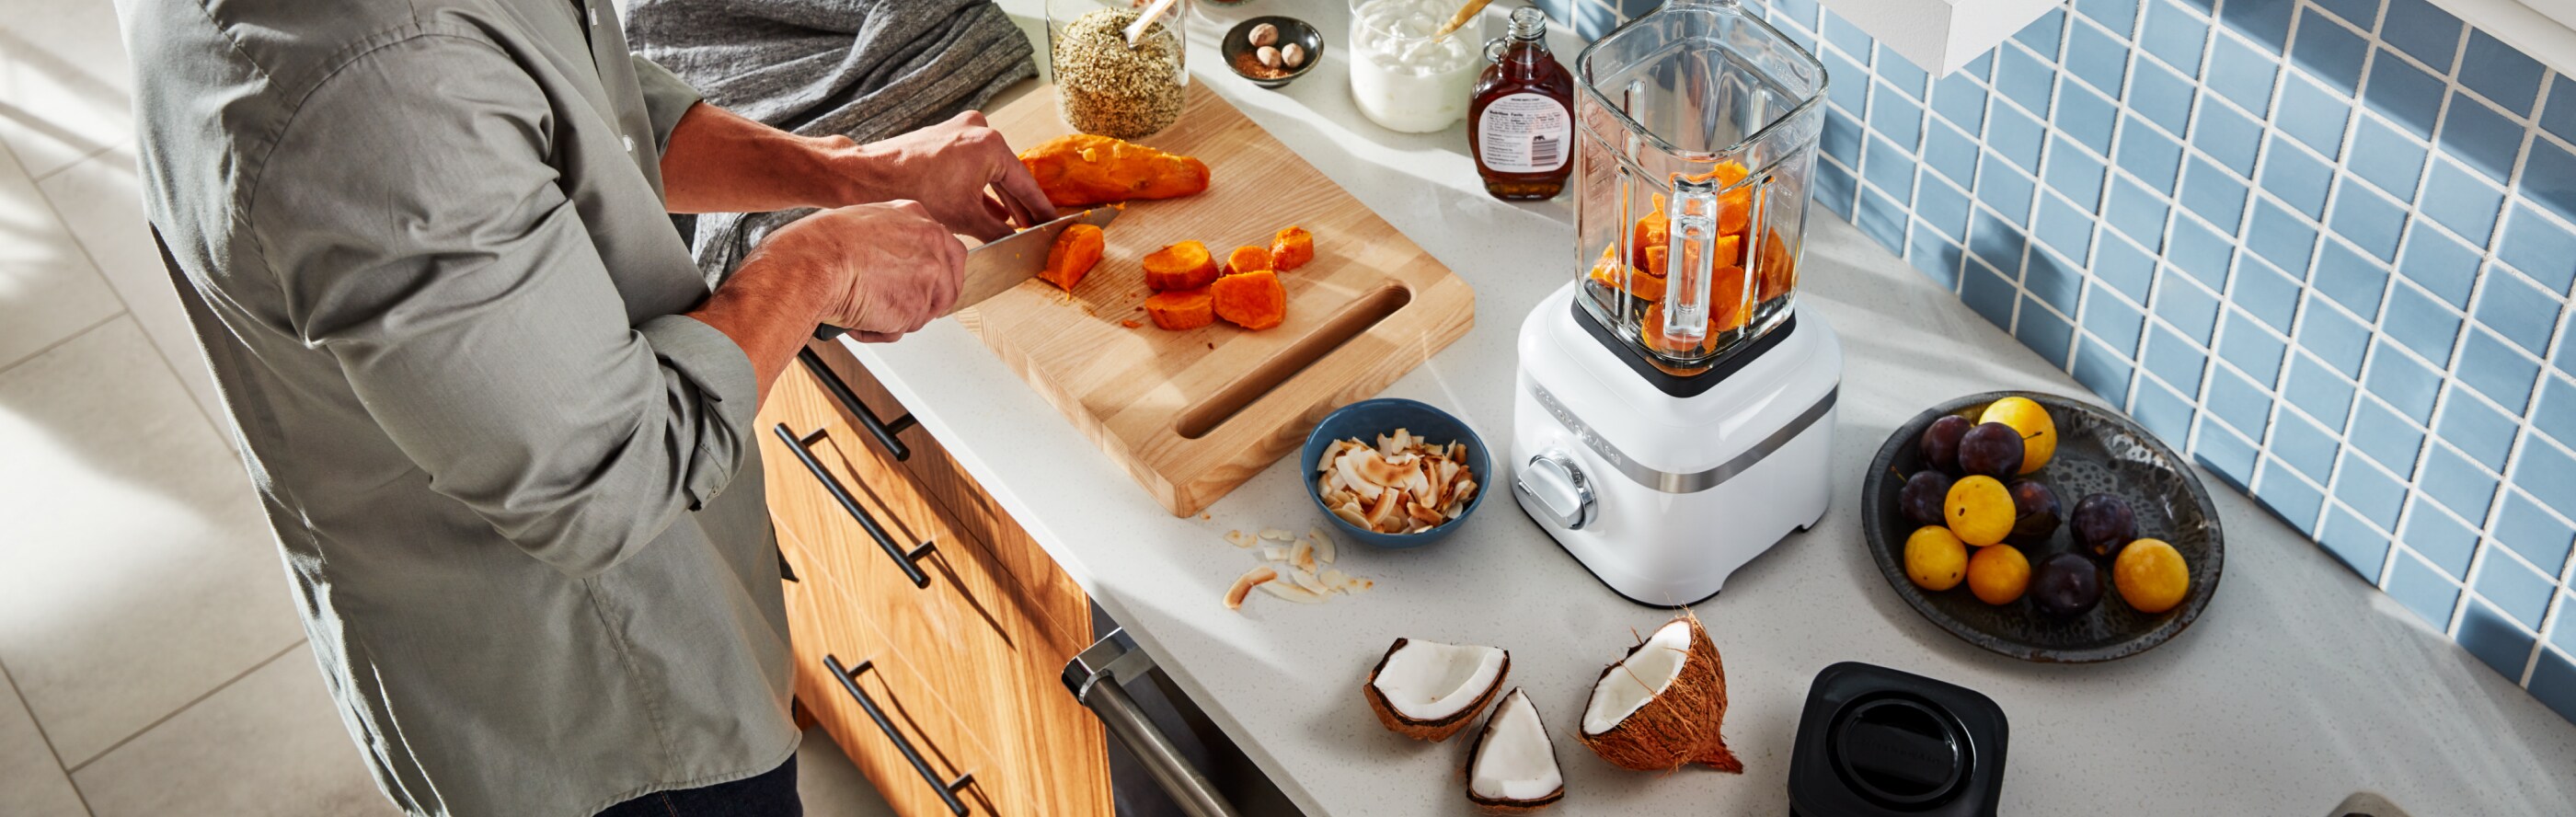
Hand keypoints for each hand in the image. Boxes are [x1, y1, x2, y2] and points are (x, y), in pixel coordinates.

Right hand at [748, 201, 965, 341]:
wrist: (812, 263)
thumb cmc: (822, 243)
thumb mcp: (865, 222)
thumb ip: (892, 238)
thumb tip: (894, 260)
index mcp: (919, 218)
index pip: (952, 253)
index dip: (941, 277)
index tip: (931, 288)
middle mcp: (931, 245)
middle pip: (948, 288)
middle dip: (927, 306)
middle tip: (898, 310)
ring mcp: (927, 277)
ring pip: (922, 313)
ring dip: (896, 319)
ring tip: (863, 309)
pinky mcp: (913, 307)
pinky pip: (898, 331)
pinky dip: (877, 331)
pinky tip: (856, 318)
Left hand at [823, 111, 1056, 240]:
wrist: (870, 177)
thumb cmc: (914, 190)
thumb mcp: (965, 218)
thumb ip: (999, 233)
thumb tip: (1018, 246)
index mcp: (991, 144)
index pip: (1026, 184)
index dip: (1041, 209)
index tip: (1054, 223)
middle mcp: (979, 130)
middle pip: (1010, 176)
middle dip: (1021, 206)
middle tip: (1037, 228)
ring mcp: (961, 131)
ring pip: (991, 172)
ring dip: (1002, 199)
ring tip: (1017, 224)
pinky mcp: (946, 138)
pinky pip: (974, 167)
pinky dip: (982, 188)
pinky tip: (992, 211)